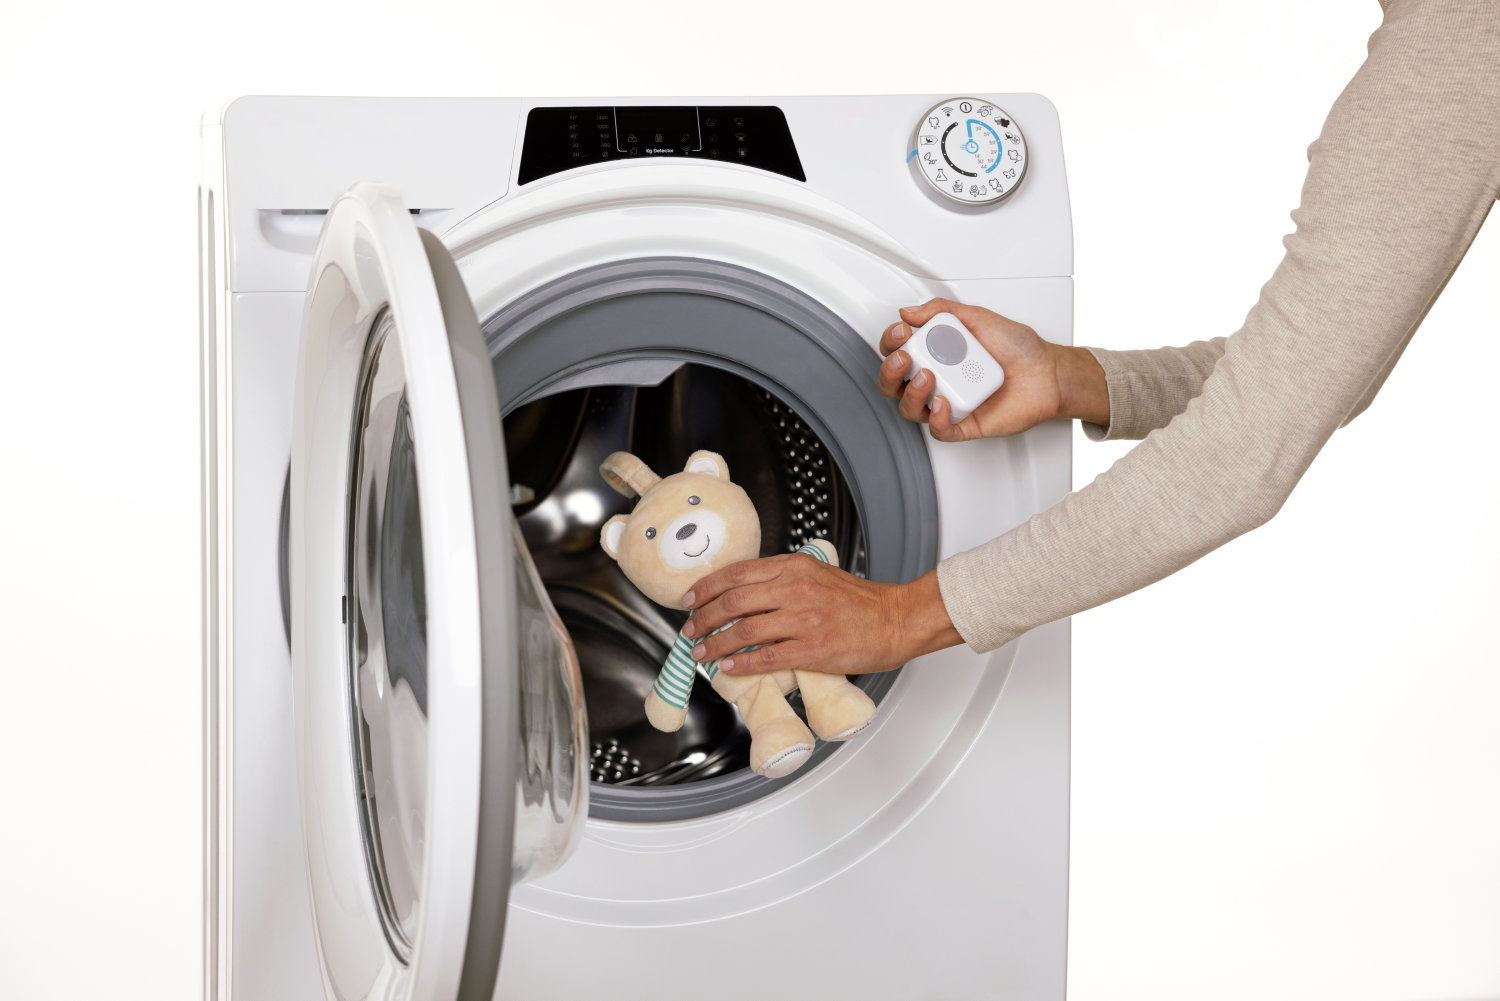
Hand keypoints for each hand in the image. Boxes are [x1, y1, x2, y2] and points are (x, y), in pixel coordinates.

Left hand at [679, 554, 960, 675]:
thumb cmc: (860, 602)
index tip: (689, 599)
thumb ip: (784, 579)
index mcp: (795, 567)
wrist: (897, 619)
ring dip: (715, 644)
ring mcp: (803, 620)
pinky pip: (766, 658)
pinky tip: (729, 668)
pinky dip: (742, 664)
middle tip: (690, 629)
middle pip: (732, 601)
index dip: (706, 587)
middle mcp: (795, 589)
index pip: (737, 573)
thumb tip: (746, 594)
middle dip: (703, 618)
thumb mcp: (818, 575)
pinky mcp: (812, 649)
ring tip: (702, 652)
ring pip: (743, 631)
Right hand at [878, 298, 1108, 439]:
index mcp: (936, 354)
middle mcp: (938, 379)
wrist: (1047, 372)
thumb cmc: (1018, 348)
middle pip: (894, 384)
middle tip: (904, 357)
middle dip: (890, 371)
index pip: (898, 352)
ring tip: (927, 377)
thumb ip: (942, 310)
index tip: (901, 331)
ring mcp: (948, 402)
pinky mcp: (964, 424)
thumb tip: (909, 311)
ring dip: (911, 393)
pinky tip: (943, 403)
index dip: (891, 343)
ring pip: (911, 409)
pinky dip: (937, 418)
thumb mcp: (978, 317)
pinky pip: (940, 429)